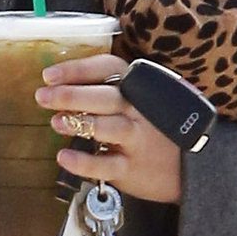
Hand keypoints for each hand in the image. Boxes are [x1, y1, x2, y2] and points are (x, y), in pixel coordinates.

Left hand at [37, 52, 183, 204]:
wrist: (194, 164)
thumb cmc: (158, 126)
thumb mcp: (144, 99)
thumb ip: (111, 90)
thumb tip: (63, 86)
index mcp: (140, 86)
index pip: (107, 68)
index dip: (76, 69)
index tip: (49, 75)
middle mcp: (139, 109)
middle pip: (103, 97)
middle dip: (70, 95)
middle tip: (42, 96)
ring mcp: (137, 139)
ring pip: (106, 127)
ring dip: (78, 123)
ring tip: (56, 122)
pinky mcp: (133, 168)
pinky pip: (105, 164)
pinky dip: (83, 162)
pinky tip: (64, 156)